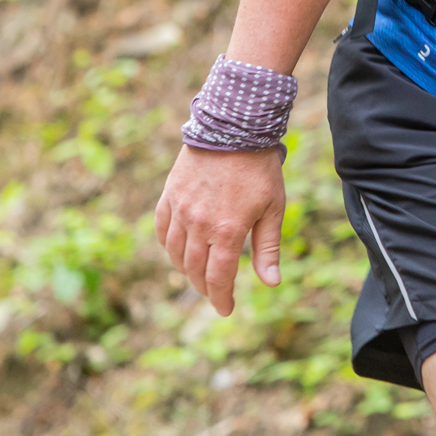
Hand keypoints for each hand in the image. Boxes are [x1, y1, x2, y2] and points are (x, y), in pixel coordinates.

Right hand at [155, 144, 285, 314]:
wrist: (234, 127)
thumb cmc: (259, 168)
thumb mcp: (273, 208)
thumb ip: (268, 248)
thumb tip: (271, 283)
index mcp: (228, 231)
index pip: (218, 279)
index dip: (221, 299)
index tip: (226, 309)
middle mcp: (199, 224)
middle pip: (195, 270)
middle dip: (205, 288)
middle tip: (215, 294)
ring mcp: (181, 210)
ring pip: (176, 253)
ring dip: (186, 270)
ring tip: (198, 274)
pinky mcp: (170, 195)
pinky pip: (162, 229)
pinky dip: (168, 245)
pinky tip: (178, 250)